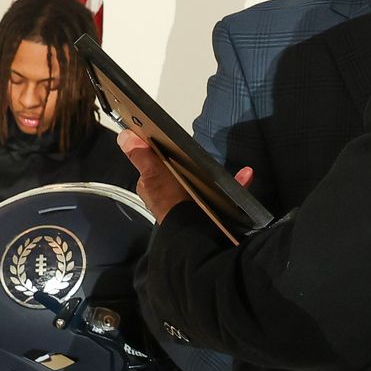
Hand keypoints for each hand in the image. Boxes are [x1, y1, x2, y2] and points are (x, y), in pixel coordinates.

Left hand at [118, 131, 252, 221]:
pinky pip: (224, 197)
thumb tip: (123, 135)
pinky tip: (246, 174)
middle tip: (197, 153)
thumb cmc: (173, 202)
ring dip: (214, 175)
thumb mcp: (153, 175)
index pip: (153, 170)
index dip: (160, 156)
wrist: (197, 234)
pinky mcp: (211, 214)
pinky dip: (235, 184)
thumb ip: (141, 157)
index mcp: (153, 191)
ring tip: (220, 165)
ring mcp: (189, 207)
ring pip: (201, 185)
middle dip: (188, 164)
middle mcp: (168, 200)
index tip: (173, 143)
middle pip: (177, 175)